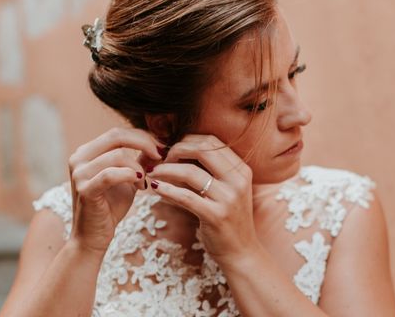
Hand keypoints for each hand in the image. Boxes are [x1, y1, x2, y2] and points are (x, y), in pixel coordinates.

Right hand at [68, 127, 162, 254]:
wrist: (93, 237)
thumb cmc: (110, 207)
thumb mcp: (128, 178)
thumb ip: (139, 160)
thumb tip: (159, 144)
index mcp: (86, 152)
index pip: (117, 132)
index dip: (142, 136)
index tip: (161, 148)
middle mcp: (78, 158)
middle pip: (116, 136)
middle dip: (144, 143)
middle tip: (161, 155)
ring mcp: (79, 173)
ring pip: (117, 155)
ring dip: (138, 167)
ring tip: (145, 181)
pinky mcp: (84, 190)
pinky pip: (110, 174)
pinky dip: (129, 176)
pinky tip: (140, 184)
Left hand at [146, 134, 261, 267]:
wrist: (242, 253)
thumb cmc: (228, 219)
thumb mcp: (225, 190)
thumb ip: (208, 172)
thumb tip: (175, 154)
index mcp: (241, 169)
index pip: (212, 141)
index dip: (188, 140)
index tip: (172, 149)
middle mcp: (238, 180)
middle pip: (202, 149)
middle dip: (176, 150)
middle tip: (161, 159)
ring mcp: (228, 198)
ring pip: (190, 172)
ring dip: (166, 169)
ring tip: (153, 172)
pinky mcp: (216, 216)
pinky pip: (186, 197)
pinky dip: (167, 190)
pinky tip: (155, 188)